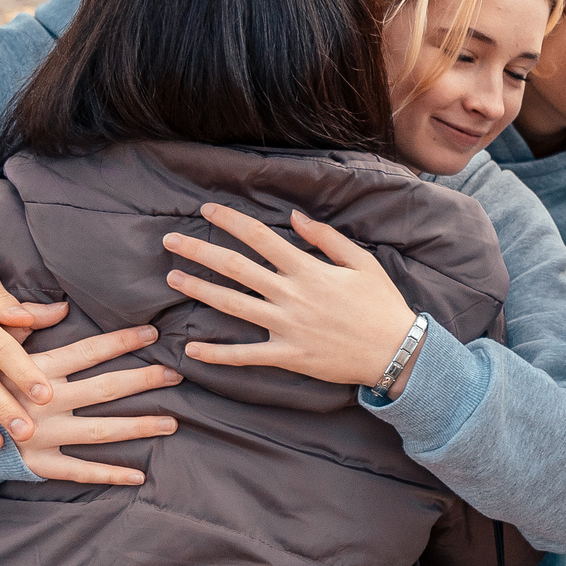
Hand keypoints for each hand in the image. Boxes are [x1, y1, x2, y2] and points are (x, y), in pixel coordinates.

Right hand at [12, 324, 182, 485]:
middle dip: (143, 381)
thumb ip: (24, 326)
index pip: (88, 352)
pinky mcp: (39, 464)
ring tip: (171, 423)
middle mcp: (43, 402)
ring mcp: (43, 435)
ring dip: (138, 427)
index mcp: (34, 369)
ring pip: (101, 431)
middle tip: (176, 375)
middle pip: (104, 389)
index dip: (122, 342)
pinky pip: (80, 471)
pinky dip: (110, 474)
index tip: (153, 335)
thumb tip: (61, 306)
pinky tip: (138, 475)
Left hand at [164, 204, 421, 390]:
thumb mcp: (361, 261)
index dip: (229, 221)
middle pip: (234, 267)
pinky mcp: (287, 355)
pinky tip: (192, 349)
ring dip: (199, 290)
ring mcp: (286, 326)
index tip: (205, 210)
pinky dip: (217, 354)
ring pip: (232, 305)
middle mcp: (291, 295)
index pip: (258, 237)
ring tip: (172, 279)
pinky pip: (245, 355)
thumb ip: (325, 237)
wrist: (396, 351)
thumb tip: (294, 217)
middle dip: (198, 251)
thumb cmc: (381, 304)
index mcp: (307, 269)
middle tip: (170, 240)